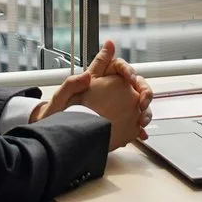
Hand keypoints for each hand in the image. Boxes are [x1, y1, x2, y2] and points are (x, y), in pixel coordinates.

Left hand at [37, 40, 151, 149]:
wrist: (58, 135)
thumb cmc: (56, 114)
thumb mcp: (60, 99)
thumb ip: (71, 84)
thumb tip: (86, 75)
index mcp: (96, 80)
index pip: (116, 66)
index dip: (125, 68)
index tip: (129, 77)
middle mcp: (109, 91)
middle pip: (134, 83)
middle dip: (143, 89)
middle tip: (142, 99)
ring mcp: (115, 106)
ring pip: (137, 101)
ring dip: (145, 109)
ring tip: (141, 119)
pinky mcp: (117, 122)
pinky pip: (133, 121)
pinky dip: (139, 127)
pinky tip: (140, 133)